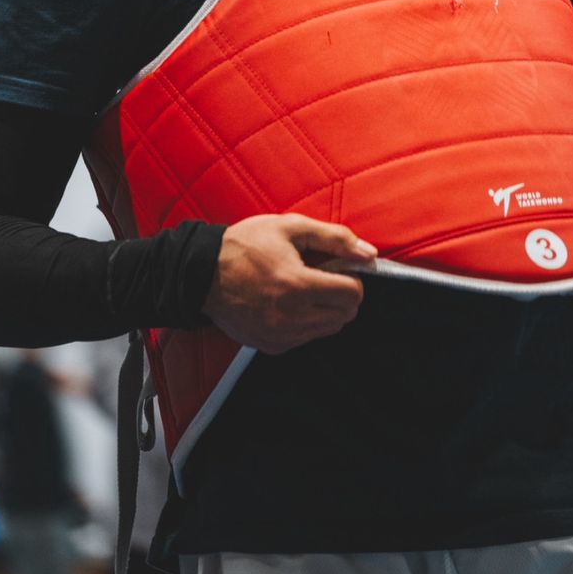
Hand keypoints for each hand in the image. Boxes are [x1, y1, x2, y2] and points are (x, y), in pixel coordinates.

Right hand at [201, 213, 377, 355]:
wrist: (202, 273)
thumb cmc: (246, 245)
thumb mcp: (291, 227)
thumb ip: (335, 238)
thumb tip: (370, 254)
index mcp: (299, 285)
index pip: (352, 294)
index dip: (352, 278)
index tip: (338, 269)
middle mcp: (292, 316)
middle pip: (344, 315)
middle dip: (341, 295)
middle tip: (322, 277)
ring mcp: (281, 335)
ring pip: (328, 329)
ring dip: (326, 310)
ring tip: (303, 289)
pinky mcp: (271, 346)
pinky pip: (305, 339)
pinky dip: (306, 323)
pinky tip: (288, 304)